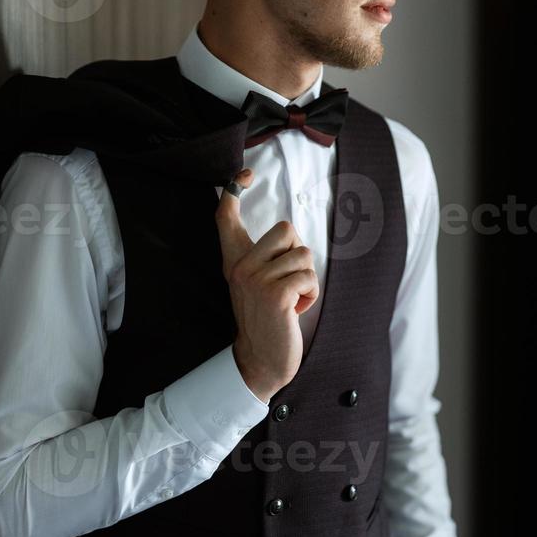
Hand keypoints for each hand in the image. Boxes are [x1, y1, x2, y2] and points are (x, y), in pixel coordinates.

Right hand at [214, 168, 318, 402]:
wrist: (261, 361)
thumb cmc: (267, 320)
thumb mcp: (256, 284)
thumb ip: (263, 258)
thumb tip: (288, 231)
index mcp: (234, 262)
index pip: (226, 217)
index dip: (233, 190)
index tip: (244, 174)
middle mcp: (240, 267)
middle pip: (286, 230)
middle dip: (299, 254)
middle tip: (288, 282)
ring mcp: (256, 281)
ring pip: (304, 256)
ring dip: (307, 280)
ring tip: (292, 301)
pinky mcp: (276, 295)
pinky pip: (309, 277)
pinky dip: (311, 295)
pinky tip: (296, 311)